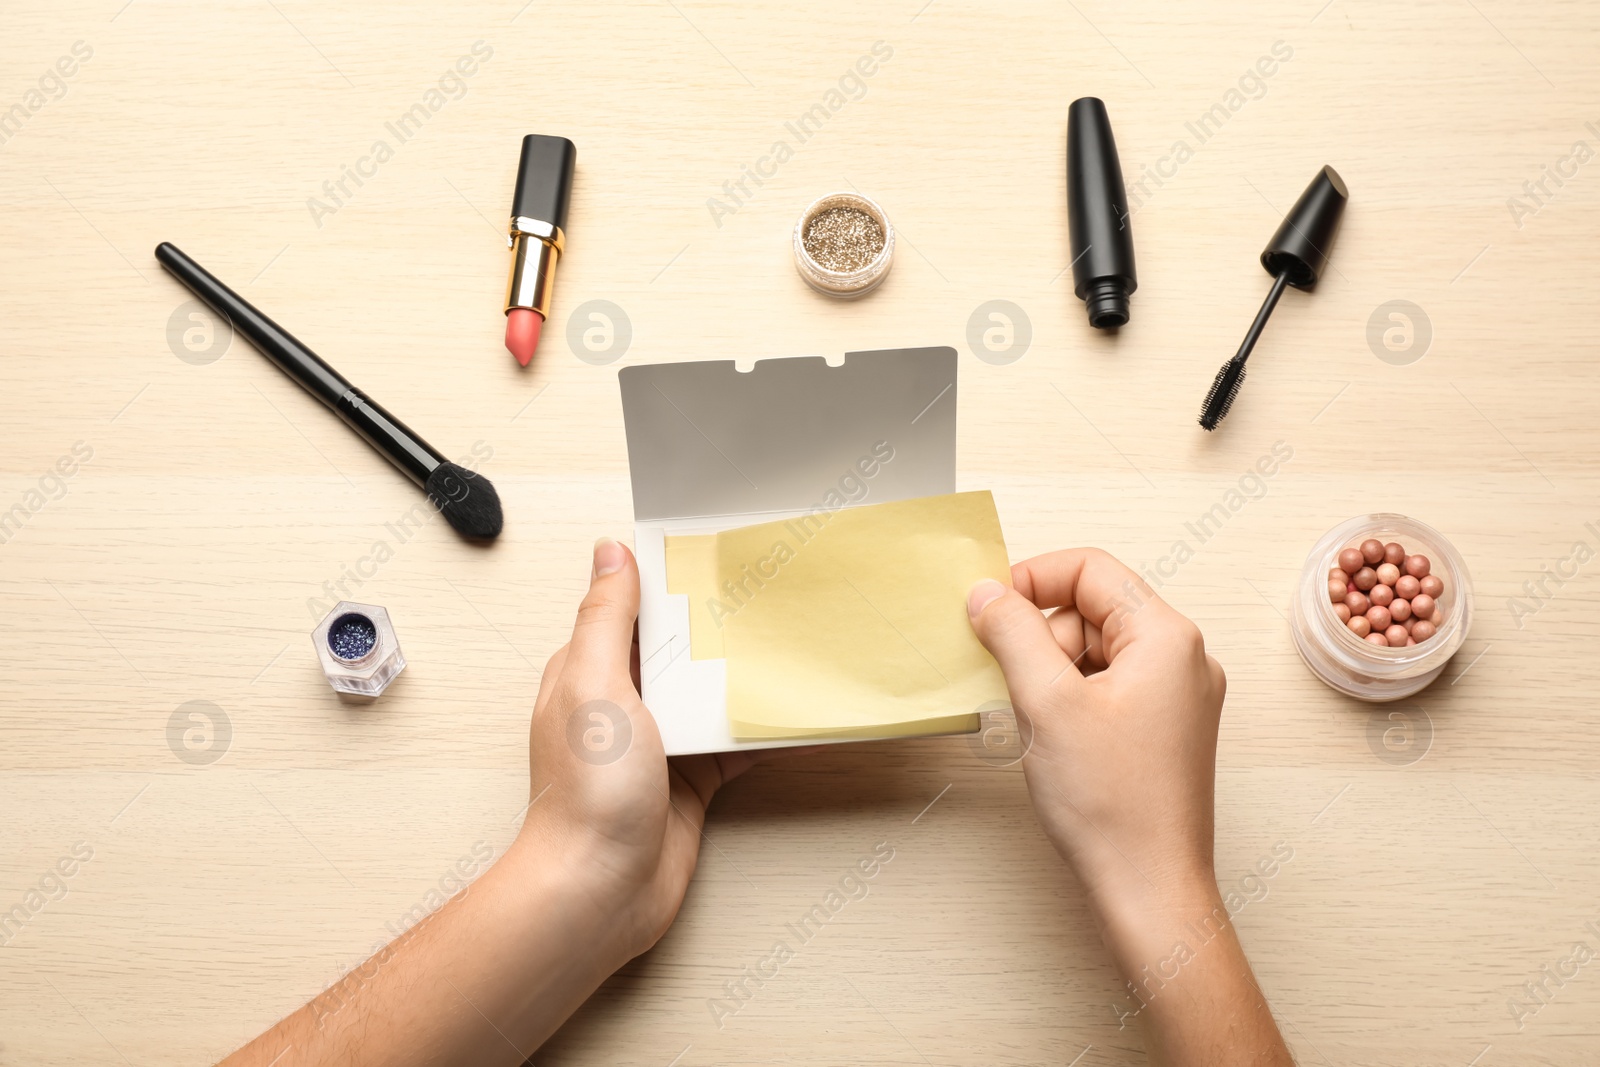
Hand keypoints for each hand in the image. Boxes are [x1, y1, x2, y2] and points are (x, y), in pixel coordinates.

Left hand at [513, 536, 772, 960]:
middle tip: (767, 594)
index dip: (667, 582)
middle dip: (716, 627)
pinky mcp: (691, 782)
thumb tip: (610, 552)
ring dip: (742, 677)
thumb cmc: (586, 793)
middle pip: (677, 651)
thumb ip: (605, 618)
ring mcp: (658, 745)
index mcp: (589, 671)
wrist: (601, 889)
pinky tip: (793, 715)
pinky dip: (763, 731)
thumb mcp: (593, 684)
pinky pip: (734, 745)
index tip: (710, 553)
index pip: (629, 611)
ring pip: (709, 696)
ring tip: (789, 645)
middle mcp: (623, 705)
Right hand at [966, 548, 1224, 911]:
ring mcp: (1177, 698)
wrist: (1149, 890)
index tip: (989, 608)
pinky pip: (1106, 687)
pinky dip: (1069, 699)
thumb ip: (1012, 633)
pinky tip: (1050, 738)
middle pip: (1092, 609)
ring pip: (1095, 651)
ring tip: (1034, 721)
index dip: (1032, 579)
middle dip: (1040, 635)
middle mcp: (1183, 660)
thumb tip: (986, 593)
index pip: (1091, 569)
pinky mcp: (1164, 731)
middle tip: (1009, 679)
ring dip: (1051, 672)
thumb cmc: (1114, 806)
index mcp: (1167, 638)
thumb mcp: (1046, 703)